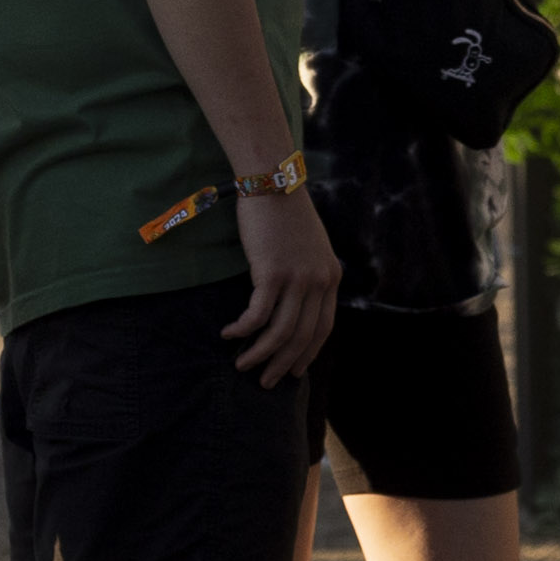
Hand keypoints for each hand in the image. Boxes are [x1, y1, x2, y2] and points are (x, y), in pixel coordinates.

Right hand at [220, 183, 342, 384]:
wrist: (272, 180)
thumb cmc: (283, 209)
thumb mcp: (309, 245)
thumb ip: (309, 271)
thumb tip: (295, 299)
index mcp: (331, 276)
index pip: (323, 328)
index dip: (307, 353)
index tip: (294, 370)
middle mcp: (319, 281)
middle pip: (302, 337)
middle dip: (282, 364)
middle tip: (264, 381)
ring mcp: (297, 279)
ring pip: (280, 332)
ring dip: (259, 354)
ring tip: (241, 364)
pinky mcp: (272, 273)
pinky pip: (257, 315)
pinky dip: (242, 330)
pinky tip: (228, 334)